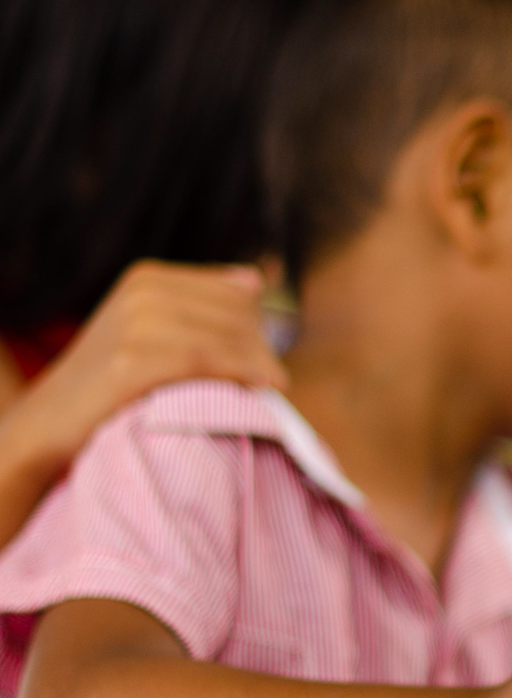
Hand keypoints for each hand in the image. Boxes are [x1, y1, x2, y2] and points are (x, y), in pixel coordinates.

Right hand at [1, 260, 286, 475]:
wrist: (51, 418)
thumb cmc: (112, 380)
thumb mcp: (152, 330)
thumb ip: (201, 305)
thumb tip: (253, 281)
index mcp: (149, 278)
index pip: (236, 292)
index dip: (260, 326)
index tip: (269, 357)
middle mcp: (141, 291)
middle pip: (236, 314)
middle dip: (262, 347)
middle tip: (274, 379)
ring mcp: (134, 323)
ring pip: (225, 337)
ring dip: (258, 363)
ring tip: (271, 387)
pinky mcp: (130, 360)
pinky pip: (204, 360)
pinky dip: (237, 373)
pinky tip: (256, 387)